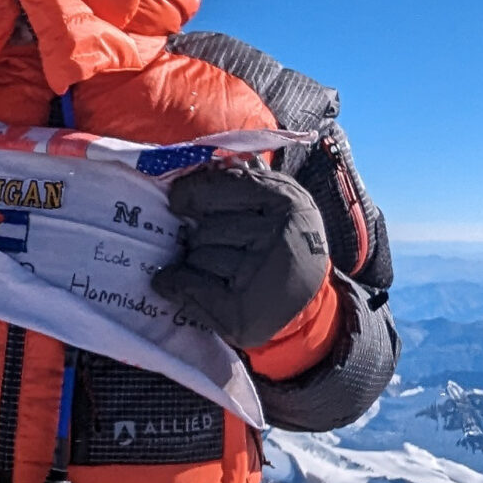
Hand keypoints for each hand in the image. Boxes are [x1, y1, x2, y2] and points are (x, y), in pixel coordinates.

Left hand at [151, 162, 329, 346]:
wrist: (308, 304)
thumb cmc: (281, 245)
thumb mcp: (278, 203)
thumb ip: (244, 183)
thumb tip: (200, 170)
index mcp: (285, 200)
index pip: (223, 186)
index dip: (193, 192)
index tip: (179, 201)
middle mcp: (276, 236)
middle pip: (205, 228)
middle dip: (200, 237)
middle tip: (216, 246)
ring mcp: (259, 277)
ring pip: (196, 257)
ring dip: (196, 263)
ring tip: (219, 270)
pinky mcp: (241, 312)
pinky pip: (187, 286)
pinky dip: (174, 283)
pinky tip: (175, 282)